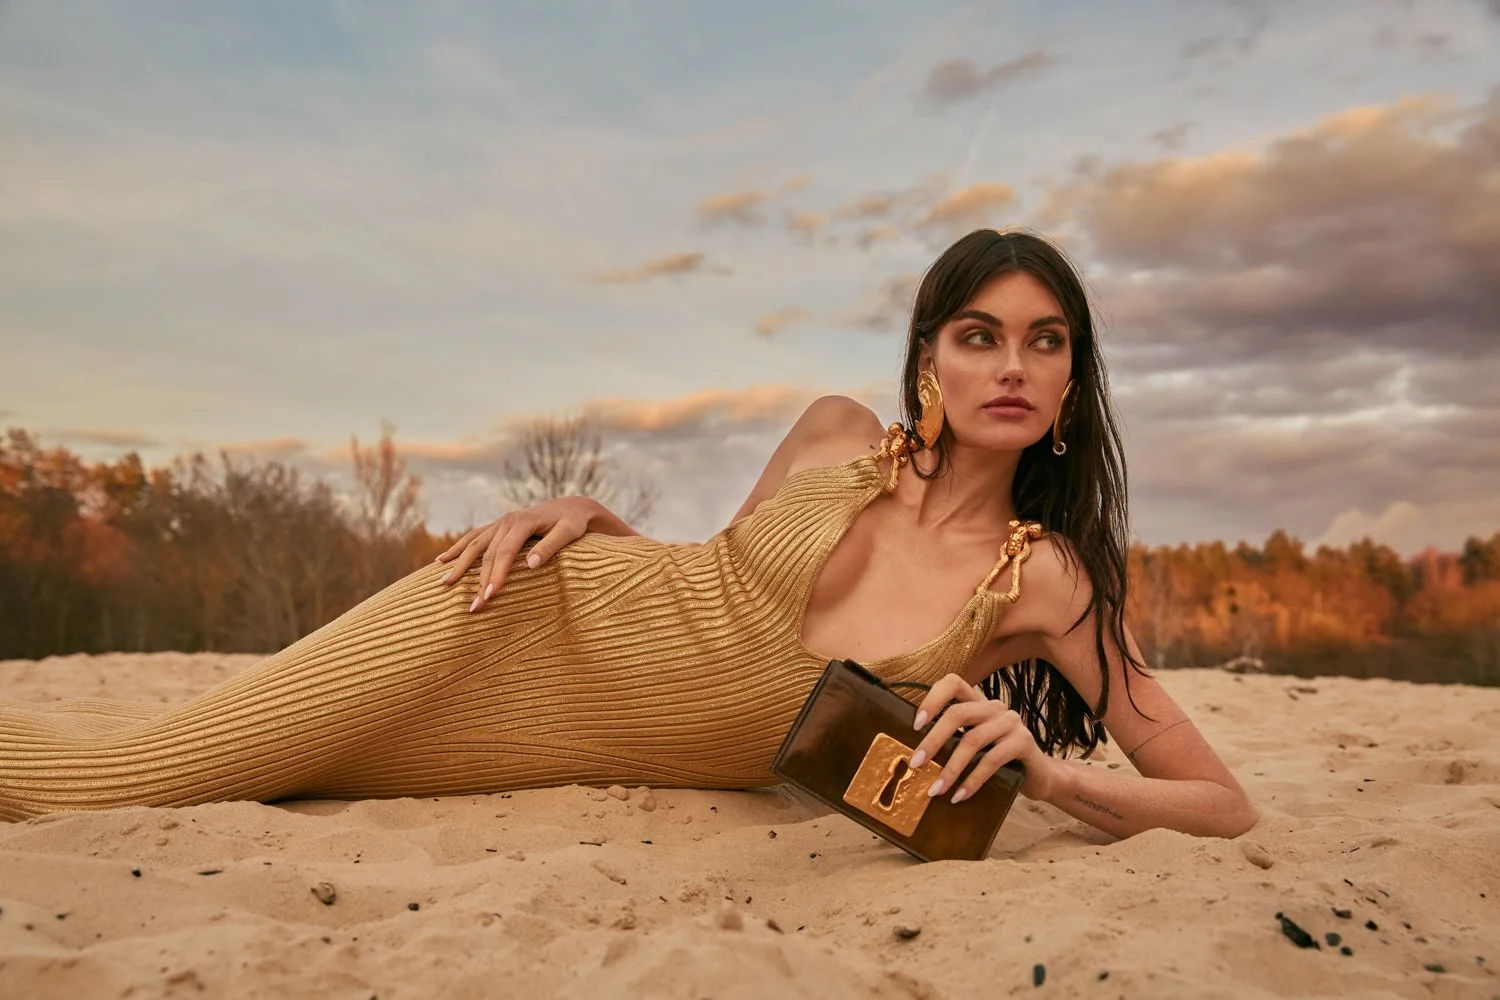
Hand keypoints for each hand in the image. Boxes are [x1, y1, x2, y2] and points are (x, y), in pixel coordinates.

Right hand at [435, 496, 601, 611]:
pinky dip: (457, 548)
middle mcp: (506, 521)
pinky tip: (442, 560)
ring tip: (443, 584)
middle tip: (473, 607)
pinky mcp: (498, 527)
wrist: (572, 507)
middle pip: (487, 553)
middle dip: (478, 580)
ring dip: (458, 564)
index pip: (505, 552)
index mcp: (522, 522)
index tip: (490, 596)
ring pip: (474, 545)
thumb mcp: (569, 532)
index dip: (497, 574)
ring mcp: (500, 523)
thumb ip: (551, 547)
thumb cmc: (573, 523)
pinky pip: (473, 537)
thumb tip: (531, 565)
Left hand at [909, 673, 1056, 802]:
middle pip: (958, 713)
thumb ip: (952, 740)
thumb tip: (915, 755)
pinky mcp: (1024, 741)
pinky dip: (972, 780)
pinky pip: (992, 760)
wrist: (1039, 777)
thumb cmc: (999, 761)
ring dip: (951, 768)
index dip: (932, 699)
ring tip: (936, 789)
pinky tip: (960, 796)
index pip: (953, 683)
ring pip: (973, 740)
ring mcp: (1011, 722)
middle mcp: (995, 707)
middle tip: (916, 763)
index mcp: (978, 702)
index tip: (915, 724)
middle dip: (932, 740)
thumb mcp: (973, 746)